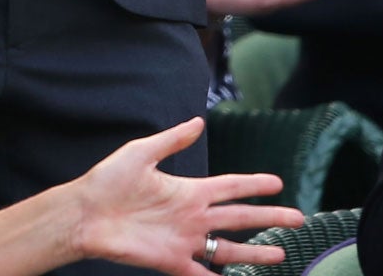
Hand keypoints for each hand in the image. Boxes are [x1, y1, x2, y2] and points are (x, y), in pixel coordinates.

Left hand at [68, 118, 303, 275]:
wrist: (84, 214)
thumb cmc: (108, 181)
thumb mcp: (142, 152)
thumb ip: (172, 140)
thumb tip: (199, 121)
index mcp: (188, 190)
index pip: (230, 186)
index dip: (254, 184)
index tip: (278, 182)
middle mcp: (192, 216)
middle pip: (239, 217)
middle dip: (269, 218)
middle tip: (298, 220)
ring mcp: (184, 240)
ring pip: (228, 247)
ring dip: (255, 251)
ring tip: (281, 254)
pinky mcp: (171, 261)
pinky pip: (201, 275)